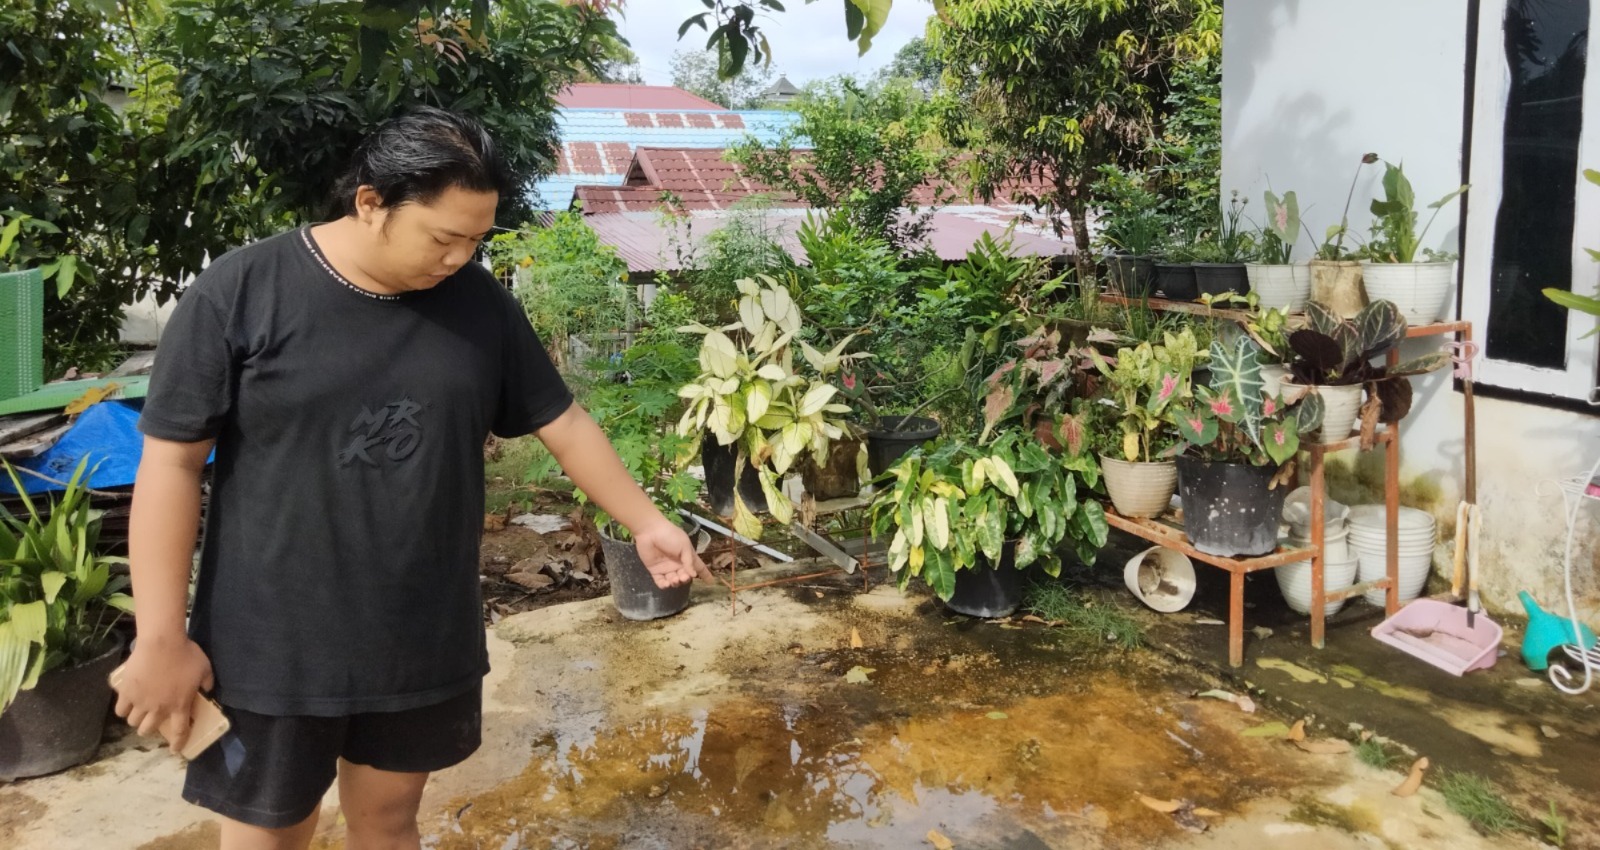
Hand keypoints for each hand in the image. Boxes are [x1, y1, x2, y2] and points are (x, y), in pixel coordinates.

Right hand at [112, 633, 213, 754]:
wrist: (162, 642)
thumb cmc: (186, 654)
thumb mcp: (205, 668)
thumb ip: (207, 682)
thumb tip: (208, 689)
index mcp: (180, 705)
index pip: (180, 731)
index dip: (178, 743)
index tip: (174, 750)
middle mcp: (159, 709)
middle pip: (149, 729)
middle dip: (149, 729)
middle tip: (150, 722)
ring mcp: (141, 701)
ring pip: (133, 721)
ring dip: (136, 720)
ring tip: (137, 713)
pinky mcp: (126, 692)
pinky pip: (120, 709)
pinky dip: (122, 709)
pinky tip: (125, 704)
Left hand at [632, 518, 712, 588]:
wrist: (650, 532)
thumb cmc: (670, 536)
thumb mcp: (684, 546)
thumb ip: (689, 561)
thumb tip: (693, 575)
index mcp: (687, 556)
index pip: (698, 567)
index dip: (705, 574)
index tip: (711, 582)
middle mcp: (678, 564)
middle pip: (685, 577)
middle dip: (685, 579)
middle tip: (683, 577)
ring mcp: (666, 568)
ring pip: (674, 581)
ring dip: (676, 583)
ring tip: (674, 579)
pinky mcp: (655, 571)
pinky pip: (661, 582)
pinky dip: (664, 585)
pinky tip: (666, 583)